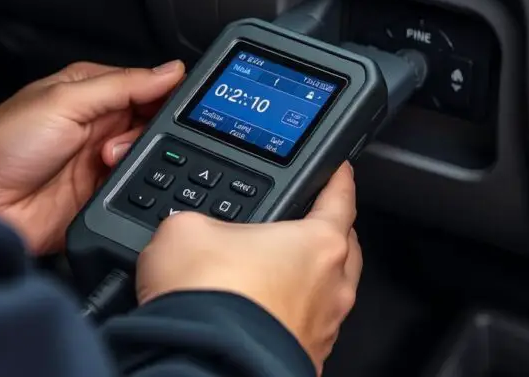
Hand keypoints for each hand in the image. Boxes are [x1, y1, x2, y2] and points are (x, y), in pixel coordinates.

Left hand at [0, 60, 184, 253]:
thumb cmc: (4, 145)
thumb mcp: (64, 100)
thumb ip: (121, 85)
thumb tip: (170, 70)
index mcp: (93, 91)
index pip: (147, 84)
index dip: (165, 92)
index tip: (176, 104)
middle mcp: (102, 124)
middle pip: (154, 122)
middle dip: (149, 130)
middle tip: (122, 139)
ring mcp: (104, 161)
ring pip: (152, 157)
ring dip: (138, 159)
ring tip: (107, 161)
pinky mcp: (105, 195)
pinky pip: (140, 190)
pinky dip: (139, 187)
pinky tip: (118, 183)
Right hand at [136, 163, 362, 374]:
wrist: (203, 366)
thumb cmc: (209, 300)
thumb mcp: (185, 230)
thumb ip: (199, 220)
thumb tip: (191, 230)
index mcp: (318, 243)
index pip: (341, 199)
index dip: (339, 179)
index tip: (340, 171)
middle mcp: (332, 287)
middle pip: (342, 249)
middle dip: (323, 235)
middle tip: (301, 225)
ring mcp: (323, 330)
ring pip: (326, 294)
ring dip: (303, 282)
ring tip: (268, 276)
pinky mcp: (305, 361)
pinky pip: (304, 331)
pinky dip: (286, 320)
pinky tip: (257, 317)